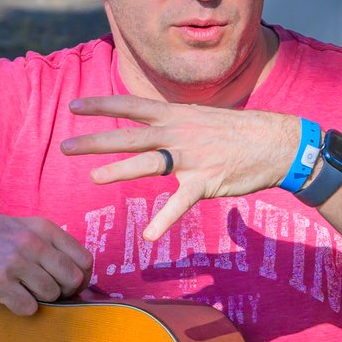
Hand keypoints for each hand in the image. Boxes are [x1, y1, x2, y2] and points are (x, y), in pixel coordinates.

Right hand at [0, 211, 92, 314]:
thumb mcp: (22, 227)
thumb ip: (49, 244)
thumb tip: (78, 273)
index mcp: (43, 228)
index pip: (84, 259)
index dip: (82, 278)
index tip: (71, 285)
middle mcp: (32, 243)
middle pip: (72, 279)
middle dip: (64, 291)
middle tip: (48, 292)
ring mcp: (15, 262)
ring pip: (51, 294)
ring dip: (41, 299)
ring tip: (24, 290)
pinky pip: (28, 307)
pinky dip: (22, 307)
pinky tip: (10, 297)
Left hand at [61, 96, 305, 245]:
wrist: (275, 143)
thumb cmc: (235, 132)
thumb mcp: (199, 118)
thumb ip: (172, 124)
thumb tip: (149, 127)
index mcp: (175, 115)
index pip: (131, 105)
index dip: (102, 105)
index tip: (74, 105)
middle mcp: (179, 132)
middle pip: (130, 135)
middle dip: (96, 141)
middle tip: (65, 147)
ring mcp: (192, 156)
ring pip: (150, 162)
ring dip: (120, 170)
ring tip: (94, 178)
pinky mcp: (206, 181)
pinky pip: (181, 202)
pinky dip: (165, 220)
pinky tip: (149, 236)